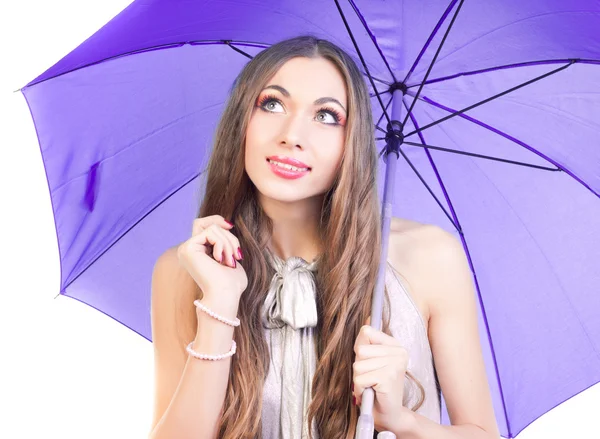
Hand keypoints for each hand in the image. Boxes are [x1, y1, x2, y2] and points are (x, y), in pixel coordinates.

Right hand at [177, 215, 247, 304]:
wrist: (225, 295)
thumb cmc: (231, 283)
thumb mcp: (230, 256)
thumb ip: (225, 241)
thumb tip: (227, 224)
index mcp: (196, 252)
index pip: (203, 225)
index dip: (217, 220)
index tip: (231, 226)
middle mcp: (187, 250)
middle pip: (209, 224)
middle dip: (228, 236)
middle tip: (236, 256)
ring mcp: (185, 249)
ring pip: (212, 228)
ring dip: (228, 242)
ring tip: (231, 261)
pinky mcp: (187, 248)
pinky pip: (210, 232)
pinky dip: (222, 244)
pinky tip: (221, 259)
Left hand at [352, 316, 409, 433]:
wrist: (389, 414)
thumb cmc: (377, 388)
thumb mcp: (371, 361)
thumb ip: (368, 342)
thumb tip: (367, 319)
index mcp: (395, 345)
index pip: (366, 332)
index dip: (360, 349)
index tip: (370, 362)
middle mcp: (399, 352)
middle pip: (360, 350)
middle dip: (359, 367)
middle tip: (371, 378)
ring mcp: (395, 364)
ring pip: (357, 365)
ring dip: (359, 380)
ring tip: (371, 386)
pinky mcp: (388, 377)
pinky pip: (359, 379)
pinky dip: (360, 389)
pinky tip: (372, 392)